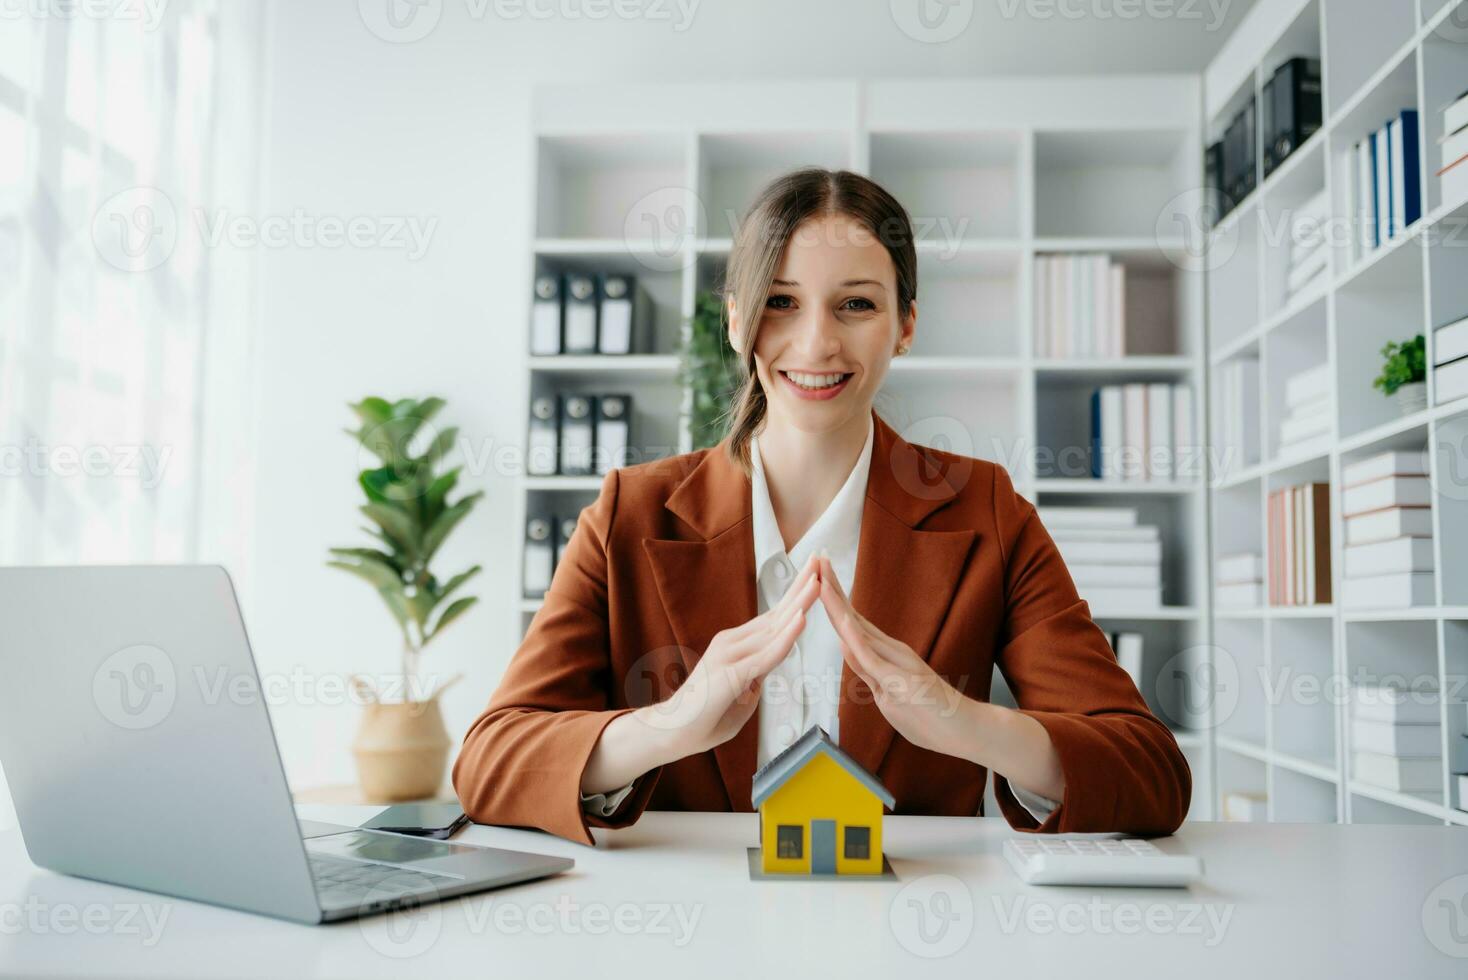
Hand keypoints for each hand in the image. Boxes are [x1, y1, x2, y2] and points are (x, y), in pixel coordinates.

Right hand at [648, 550, 821, 754]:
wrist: (671, 732)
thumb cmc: (705, 716)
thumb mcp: (741, 693)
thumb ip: (755, 678)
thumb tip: (765, 671)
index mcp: (738, 646)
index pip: (774, 617)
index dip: (796, 595)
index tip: (815, 575)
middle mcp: (733, 643)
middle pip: (776, 613)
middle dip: (801, 586)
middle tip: (821, 559)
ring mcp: (730, 655)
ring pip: (774, 628)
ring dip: (799, 604)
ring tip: (818, 581)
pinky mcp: (731, 674)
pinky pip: (766, 655)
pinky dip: (786, 637)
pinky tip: (801, 620)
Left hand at [816, 553, 970, 758]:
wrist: (966, 729)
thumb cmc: (931, 714)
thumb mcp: (891, 692)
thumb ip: (871, 672)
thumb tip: (852, 655)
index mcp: (887, 654)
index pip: (852, 622)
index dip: (834, 599)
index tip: (819, 576)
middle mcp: (891, 652)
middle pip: (852, 617)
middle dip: (832, 590)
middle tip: (817, 559)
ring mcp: (896, 664)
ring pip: (858, 630)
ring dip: (837, 605)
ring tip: (822, 579)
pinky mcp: (900, 681)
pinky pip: (872, 658)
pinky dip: (856, 639)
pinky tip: (843, 621)